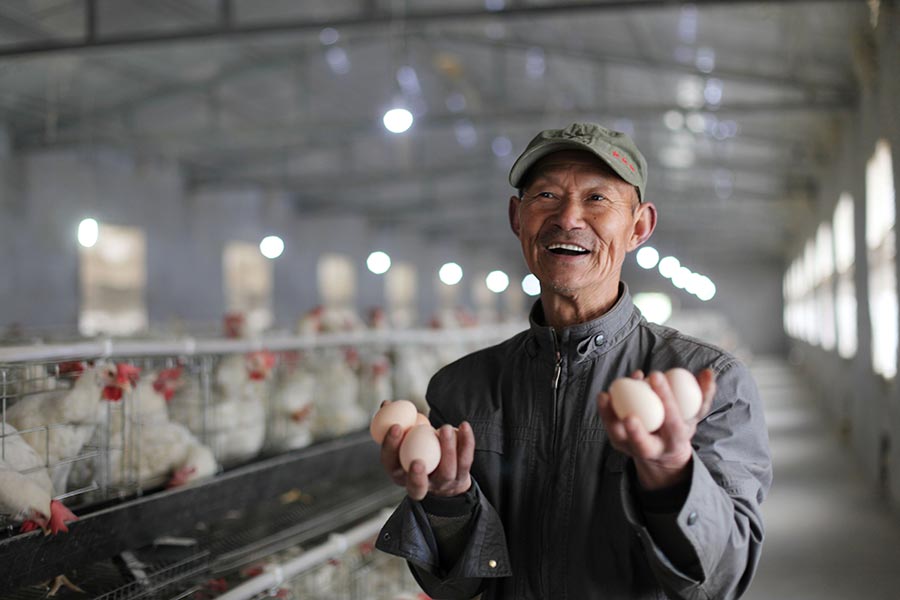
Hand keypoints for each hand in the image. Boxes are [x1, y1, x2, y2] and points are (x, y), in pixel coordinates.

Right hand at [380, 421, 474, 500]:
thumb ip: (395, 425)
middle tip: (417, 458)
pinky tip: (464, 425)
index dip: (391, 446)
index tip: (396, 426)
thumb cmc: (417, 450)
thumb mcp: (403, 441)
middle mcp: (420, 484)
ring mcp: (442, 483)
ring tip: (445, 428)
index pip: (390, 463)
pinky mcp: (461, 476)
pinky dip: (466, 442)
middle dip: (416, 474)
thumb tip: (386, 404)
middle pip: (417, 484)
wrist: (443, 473)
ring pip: (446, 471)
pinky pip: (465, 460)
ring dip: (447, 449)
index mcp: (399, 473)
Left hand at [597, 369, 715, 489]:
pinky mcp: (618, 443)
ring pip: (618, 436)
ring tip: (606, 394)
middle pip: (642, 442)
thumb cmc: (680, 425)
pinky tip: (607, 393)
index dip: (665, 398)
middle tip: (627, 407)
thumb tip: (708, 371)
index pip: (672, 421)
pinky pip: (609, 427)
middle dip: (635, 428)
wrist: (664, 452)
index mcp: (675, 441)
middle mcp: (653, 449)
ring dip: (609, 416)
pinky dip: (607, 411)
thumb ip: (704, 394)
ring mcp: (633, 448)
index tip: (656, 374)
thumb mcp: (695, 414)